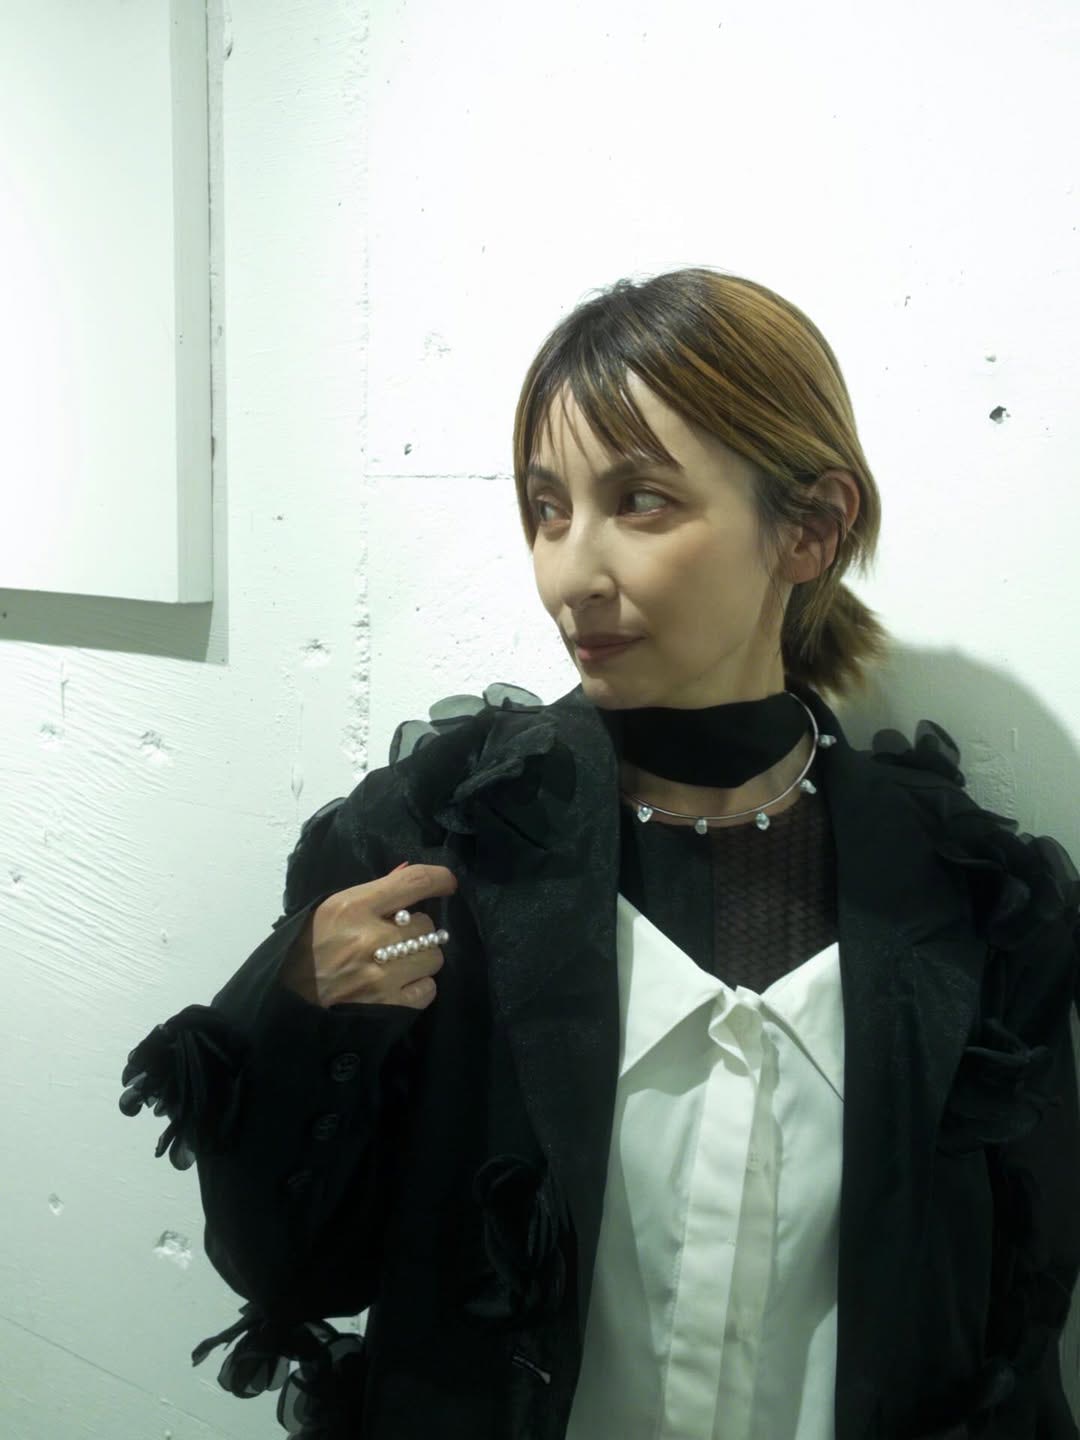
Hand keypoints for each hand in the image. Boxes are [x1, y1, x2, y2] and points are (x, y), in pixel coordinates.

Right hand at [281, 863, 456, 1009]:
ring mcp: (382, 975)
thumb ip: (369, 895)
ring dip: (421, 958)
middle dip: (418, 929)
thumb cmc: (302, 951)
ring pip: (433, 957)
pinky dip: (419, 986)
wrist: (283, 1004)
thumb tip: (406, 876)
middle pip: (427, 924)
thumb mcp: (327, 912)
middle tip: (399, 937)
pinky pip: (428, 989)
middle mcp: (372, 938)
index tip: (448, 882)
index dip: (439, 878)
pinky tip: (400, 985)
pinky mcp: (389, 1006)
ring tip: (400, 963)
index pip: (413, 882)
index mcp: (352, 907)